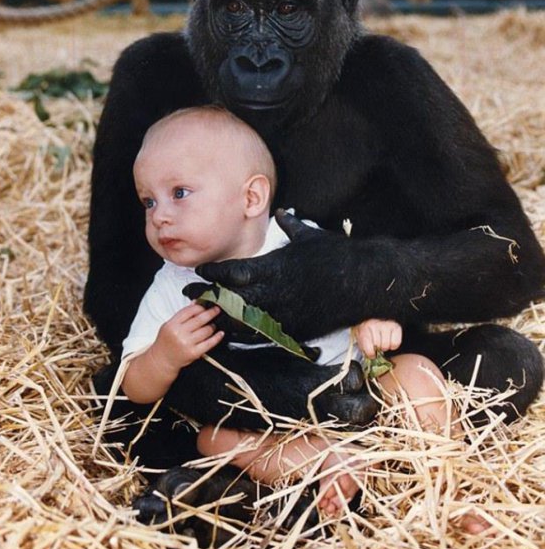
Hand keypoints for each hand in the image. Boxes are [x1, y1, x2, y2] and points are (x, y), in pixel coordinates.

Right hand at [153, 303, 223, 372]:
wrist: (162, 360)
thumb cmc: (165, 342)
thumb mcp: (169, 326)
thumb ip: (182, 315)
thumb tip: (195, 303)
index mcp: (172, 325)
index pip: (189, 311)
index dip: (200, 307)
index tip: (205, 306)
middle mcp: (179, 333)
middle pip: (199, 319)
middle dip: (211, 313)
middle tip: (216, 310)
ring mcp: (187, 343)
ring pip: (206, 331)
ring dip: (213, 326)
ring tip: (213, 325)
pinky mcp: (194, 353)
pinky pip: (209, 343)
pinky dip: (217, 337)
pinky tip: (220, 333)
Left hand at [184, 209, 355, 341]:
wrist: (363, 282)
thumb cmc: (337, 255)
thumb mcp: (310, 236)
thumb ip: (291, 226)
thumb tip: (283, 213)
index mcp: (273, 267)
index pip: (232, 271)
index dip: (212, 272)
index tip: (198, 270)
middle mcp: (273, 292)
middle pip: (228, 299)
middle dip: (206, 296)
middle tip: (186, 295)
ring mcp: (282, 314)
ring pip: (241, 321)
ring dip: (220, 317)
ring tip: (203, 315)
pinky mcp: (294, 329)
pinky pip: (263, 335)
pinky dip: (244, 334)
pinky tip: (232, 334)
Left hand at [353, 318, 401, 358]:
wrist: (374, 325)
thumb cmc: (368, 335)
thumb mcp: (361, 341)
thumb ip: (364, 348)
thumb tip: (371, 356)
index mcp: (364, 327)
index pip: (367, 342)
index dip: (370, 352)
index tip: (372, 354)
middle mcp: (375, 323)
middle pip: (378, 345)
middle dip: (377, 348)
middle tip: (376, 345)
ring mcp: (386, 324)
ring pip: (387, 345)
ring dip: (385, 347)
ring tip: (382, 342)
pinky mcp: (396, 327)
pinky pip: (396, 343)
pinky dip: (394, 345)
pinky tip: (390, 341)